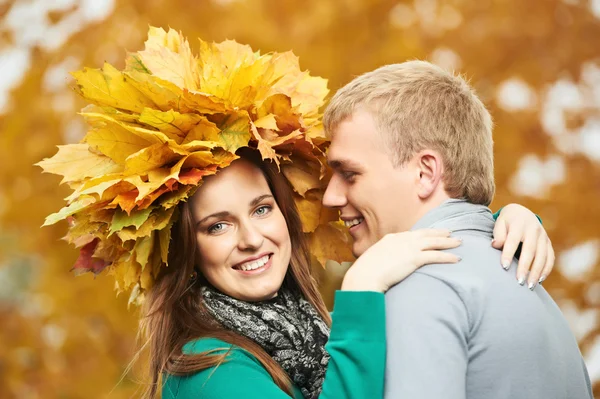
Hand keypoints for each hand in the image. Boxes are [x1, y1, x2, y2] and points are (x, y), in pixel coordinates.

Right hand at [341, 229, 461, 292]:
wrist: (365, 275)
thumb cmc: (366, 272)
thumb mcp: (374, 260)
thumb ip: (384, 259)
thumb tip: (385, 265)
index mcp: (391, 238)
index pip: (412, 234)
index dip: (424, 233)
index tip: (432, 233)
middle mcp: (402, 239)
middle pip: (426, 234)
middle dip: (439, 233)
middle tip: (450, 233)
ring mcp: (409, 247)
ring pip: (434, 242)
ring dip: (448, 242)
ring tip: (459, 242)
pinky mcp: (414, 258)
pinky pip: (436, 256)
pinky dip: (448, 256)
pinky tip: (457, 259)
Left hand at [492, 203, 554, 288]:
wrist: (522, 213)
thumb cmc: (507, 222)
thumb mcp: (500, 222)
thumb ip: (498, 234)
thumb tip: (495, 245)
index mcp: (519, 224)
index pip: (513, 240)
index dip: (508, 254)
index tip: (504, 267)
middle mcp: (534, 230)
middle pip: (530, 250)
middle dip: (525, 267)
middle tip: (519, 281)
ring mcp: (543, 236)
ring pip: (542, 256)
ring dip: (537, 272)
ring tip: (530, 286)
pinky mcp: (548, 242)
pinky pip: (550, 257)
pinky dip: (546, 269)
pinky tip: (540, 280)